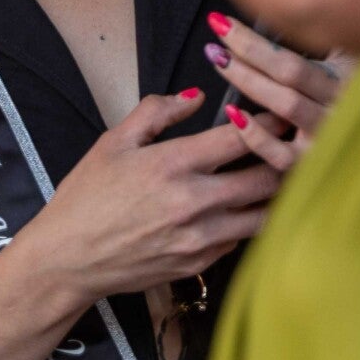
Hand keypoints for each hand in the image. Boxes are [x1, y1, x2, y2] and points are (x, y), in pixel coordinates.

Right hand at [22, 89, 277, 305]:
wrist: (66, 259)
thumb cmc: (84, 199)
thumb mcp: (112, 143)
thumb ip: (156, 112)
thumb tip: (195, 96)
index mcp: (172, 164)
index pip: (243, 137)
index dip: (271, 122)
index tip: (282, 115)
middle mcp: (193, 202)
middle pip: (267, 177)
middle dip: (285, 158)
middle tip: (293, 147)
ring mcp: (199, 237)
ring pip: (264, 214)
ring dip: (275, 195)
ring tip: (279, 179)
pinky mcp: (197, 263)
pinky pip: (240, 240)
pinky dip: (247, 222)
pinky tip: (243, 209)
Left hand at [206, 13, 348, 173]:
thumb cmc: (343, 89)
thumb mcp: (343, 57)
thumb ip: (323, 35)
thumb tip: (292, 7)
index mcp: (342, 77)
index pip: (293, 56)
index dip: (254, 41)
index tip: (221, 24)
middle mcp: (337, 105)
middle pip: (288, 76)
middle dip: (245, 56)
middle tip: (213, 42)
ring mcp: (325, 136)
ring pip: (285, 108)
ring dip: (247, 82)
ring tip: (218, 62)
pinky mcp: (309, 164)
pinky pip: (281, 155)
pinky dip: (256, 136)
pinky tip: (233, 115)